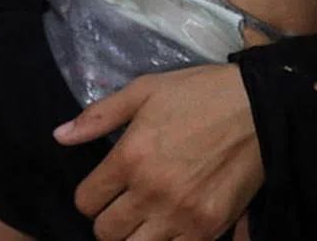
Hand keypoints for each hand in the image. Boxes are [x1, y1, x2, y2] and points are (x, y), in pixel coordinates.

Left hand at [54, 64, 262, 240]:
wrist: (258, 106)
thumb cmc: (199, 94)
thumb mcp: (147, 90)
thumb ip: (100, 115)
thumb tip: (58, 136)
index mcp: (130, 157)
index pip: (86, 201)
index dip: (91, 194)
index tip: (105, 185)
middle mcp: (150, 192)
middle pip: (105, 233)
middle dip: (110, 217)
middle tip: (126, 201)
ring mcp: (179, 216)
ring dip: (135, 235)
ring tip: (148, 215)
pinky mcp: (207, 231)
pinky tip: (173, 224)